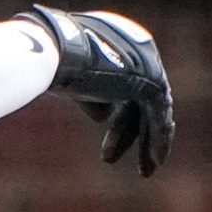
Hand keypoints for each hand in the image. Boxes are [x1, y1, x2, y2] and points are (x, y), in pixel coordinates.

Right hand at [20, 6, 173, 174]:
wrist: (54, 54)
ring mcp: (148, 64)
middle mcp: (139, 48)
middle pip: (141, 99)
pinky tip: (155, 162)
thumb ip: (93, 97)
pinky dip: (157, 140)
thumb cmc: (52, 64)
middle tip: (130, 159)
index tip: (112, 145)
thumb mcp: (74, 81)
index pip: (127, 86)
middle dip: (136, 133)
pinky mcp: (151, 81)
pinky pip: (159, 116)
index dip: (121, 119)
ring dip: (148, 142)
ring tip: (145, 171)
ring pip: (153, 110)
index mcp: (121, 40)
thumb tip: (104, 116)